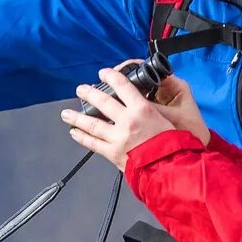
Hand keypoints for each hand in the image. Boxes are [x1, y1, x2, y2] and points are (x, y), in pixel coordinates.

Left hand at [60, 64, 208, 172]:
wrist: (171, 169)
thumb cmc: (174, 146)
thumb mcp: (167, 120)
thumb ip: (150, 112)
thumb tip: (140, 105)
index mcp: (143, 110)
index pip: (123, 86)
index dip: (111, 77)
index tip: (103, 73)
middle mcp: (127, 121)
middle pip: (103, 102)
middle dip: (89, 94)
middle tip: (80, 89)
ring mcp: (117, 138)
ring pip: (92, 124)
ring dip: (77, 118)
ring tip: (66, 113)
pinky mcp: (112, 153)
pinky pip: (93, 144)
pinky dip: (82, 138)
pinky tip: (74, 133)